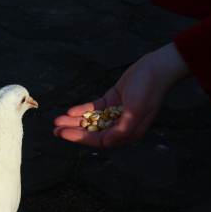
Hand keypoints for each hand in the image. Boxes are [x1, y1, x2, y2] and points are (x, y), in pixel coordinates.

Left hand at [53, 43, 189, 148]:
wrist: (156, 68)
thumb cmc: (148, 90)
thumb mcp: (136, 112)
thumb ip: (121, 130)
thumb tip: (106, 143)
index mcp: (128, 133)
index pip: (99, 140)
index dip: (79, 138)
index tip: (63, 133)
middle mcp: (121, 125)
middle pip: (92, 131)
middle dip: (73, 130)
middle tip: (54, 129)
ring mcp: (116, 112)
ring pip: (91, 120)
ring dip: (74, 120)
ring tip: (57, 119)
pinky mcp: (112, 100)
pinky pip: (94, 108)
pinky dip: (82, 109)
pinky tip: (70, 111)